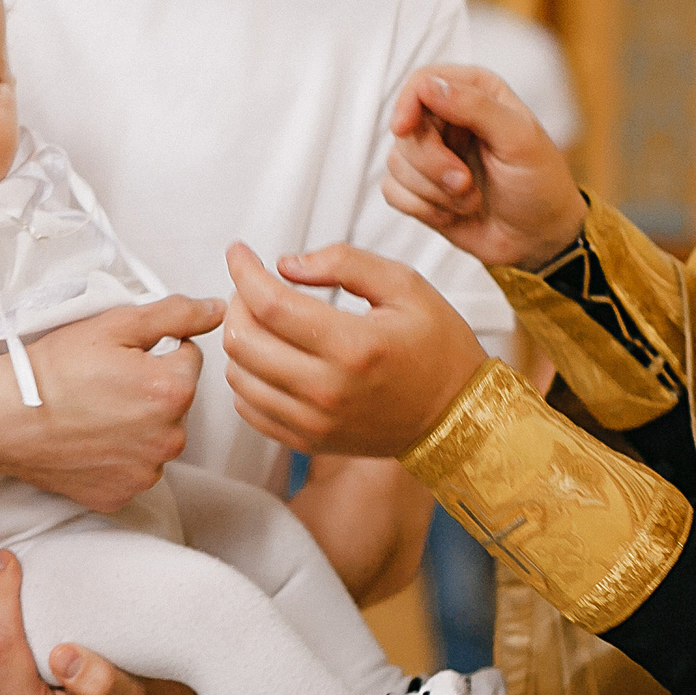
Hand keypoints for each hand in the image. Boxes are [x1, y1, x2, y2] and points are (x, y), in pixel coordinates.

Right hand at [0, 295, 220, 512]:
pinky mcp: (121, 495)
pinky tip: (89, 440)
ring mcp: (145, 472)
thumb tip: (217, 310)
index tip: (120, 356)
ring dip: (137, 425)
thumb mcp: (114, 325)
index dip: (156, 350)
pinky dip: (118, 456)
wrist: (4, 417)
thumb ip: (175, 314)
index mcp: (173, 391)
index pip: (189, 358)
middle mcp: (169, 438)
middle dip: (150, 389)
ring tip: (93, 412)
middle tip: (104, 382)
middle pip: (176, 402)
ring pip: (156, 437)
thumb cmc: (53, 369)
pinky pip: (133, 469)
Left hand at [223, 242, 488, 457]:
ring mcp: (314, 422)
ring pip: (238, 376)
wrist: (458, 418)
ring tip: (262, 320)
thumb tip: (286, 264)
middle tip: (253, 286)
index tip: (238, 252)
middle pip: (242, 340)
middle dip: (237, 302)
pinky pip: (249, 409)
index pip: (269, 304)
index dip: (243, 271)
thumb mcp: (406, 286)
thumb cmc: (437, 348)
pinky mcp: (307, 442)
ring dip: (240, 339)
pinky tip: (268, 356)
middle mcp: (327, 390)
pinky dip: (247, 377)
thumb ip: (345, 262)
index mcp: (354, 346)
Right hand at [385, 67, 583, 267]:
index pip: (421, 82)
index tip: (404, 129)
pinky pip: (392, 191)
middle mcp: (448, 119)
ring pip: (396, 162)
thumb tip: (428, 85)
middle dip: (431, 162)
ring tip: (470, 199)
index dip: (407, 104)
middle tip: (464, 182)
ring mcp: (431, 154)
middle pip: (404, 127)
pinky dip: (421, 207)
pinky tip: (452, 213)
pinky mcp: (419, 188)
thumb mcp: (519, 139)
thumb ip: (475, 106)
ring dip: (432, 189)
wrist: (538, 237)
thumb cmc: (539, 184)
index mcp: (475, 93)